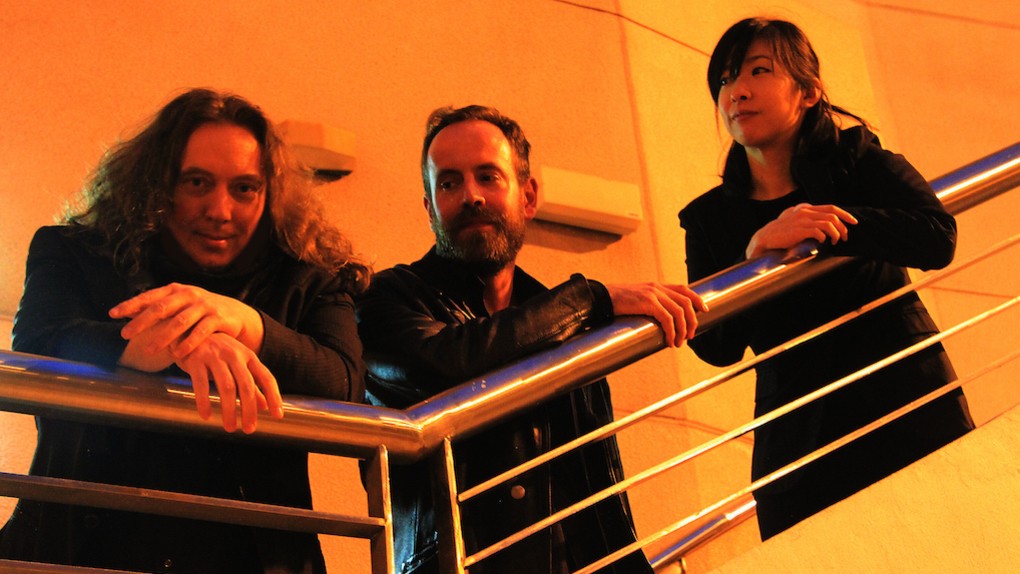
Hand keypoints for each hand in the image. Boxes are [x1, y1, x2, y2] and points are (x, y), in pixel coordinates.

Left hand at [110, 283, 263, 359]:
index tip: (112, 314)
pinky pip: (201, 332)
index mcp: (176, 290)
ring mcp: (204, 306)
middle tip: (125, 334)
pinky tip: (177, 354)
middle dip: (141, 321)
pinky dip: (188, 343)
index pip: (149, 297)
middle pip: (161, 308)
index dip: (130, 304)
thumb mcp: (181, 305)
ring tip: (149, 350)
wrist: (236, 314)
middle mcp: (189, 295)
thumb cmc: (201, 312)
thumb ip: (159, 308)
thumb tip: (126, 315)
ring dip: (163, 336)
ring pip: (180, 321)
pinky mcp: (218, 318)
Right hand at [175, 333, 282, 433]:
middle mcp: (234, 354)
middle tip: (249, 429)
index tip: (278, 416)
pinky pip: (200, 384)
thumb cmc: (217, 352)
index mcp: (248, 356)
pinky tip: (206, 416)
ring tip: (230, 428)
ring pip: (226, 387)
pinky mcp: (195, 359)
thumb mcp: (237, 364)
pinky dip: (204, 402)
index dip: (274, 396)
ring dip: (229, 410)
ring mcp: (215, 356)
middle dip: (249, 410)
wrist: (187, 330)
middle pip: (247, 385)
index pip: (266, 378)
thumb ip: (251, 384)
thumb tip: (265, 406)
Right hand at [605, 283, 707, 346]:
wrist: (600, 298)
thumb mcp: (636, 300)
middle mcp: (657, 288)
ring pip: (679, 312)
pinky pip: (667, 319)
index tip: (704, 311)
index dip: (697, 299)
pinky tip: (668, 341)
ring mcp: (653, 294)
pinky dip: (672, 332)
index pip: (684, 289)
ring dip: (683, 330)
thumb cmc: (615, 304)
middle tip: (689, 337)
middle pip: (686, 302)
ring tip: (678, 343)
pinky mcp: (647, 302)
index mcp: (656, 286)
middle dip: (692, 321)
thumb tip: (658, 321)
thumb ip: (648, 304)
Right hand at [745, 203, 857, 258]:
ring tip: (836, 241)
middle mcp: (805, 211)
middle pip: (833, 215)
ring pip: (829, 223)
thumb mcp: (792, 220)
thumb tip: (820, 224)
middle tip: (845, 237)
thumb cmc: (779, 233)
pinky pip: (819, 231)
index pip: (831, 207)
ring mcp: (802, 220)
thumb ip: (805, 218)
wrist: (765, 238)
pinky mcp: (800, 230)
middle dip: (843, 226)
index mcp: (805, 208)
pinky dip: (824, 237)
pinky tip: (823, 242)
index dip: (845, 214)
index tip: (853, 222)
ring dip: (836, 233)